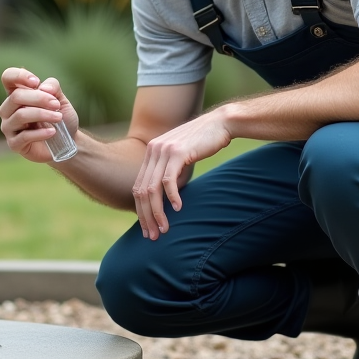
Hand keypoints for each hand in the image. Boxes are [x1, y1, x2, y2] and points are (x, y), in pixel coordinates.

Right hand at [0, 67, 79, 163]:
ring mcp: (9, 127)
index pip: (8, 78)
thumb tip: (43, 87)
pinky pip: (24, 136)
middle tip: (56, 104)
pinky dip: (41, 133)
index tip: (37, 82)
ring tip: (58, 118)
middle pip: (16, 96)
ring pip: (20, 115)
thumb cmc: (59, 118)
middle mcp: (8, 109)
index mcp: (16, 94)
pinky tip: (52, 132)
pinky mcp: (14, 144)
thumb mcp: (61, 99)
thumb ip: (53, 87)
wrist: (66, 143)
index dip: (19, 76)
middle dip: (39, 98)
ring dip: (42, 114)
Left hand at [132, 108, 232, 240]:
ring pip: (152, 189)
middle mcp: (153, 150)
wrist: (220, 123)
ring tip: (164, 228)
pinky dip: (172, 197)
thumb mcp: (180, 156)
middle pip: (141, 191)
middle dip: (146, 216)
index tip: (147, 228)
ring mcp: (163, 150)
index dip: (141, 210)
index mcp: (151, 153)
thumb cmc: (203, 142)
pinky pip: (169, 180)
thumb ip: (169, 171)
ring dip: (157, 212)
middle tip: (152, 235)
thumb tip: (165, 197)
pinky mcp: (177, 152)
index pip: (138, 187)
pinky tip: (178, 209)